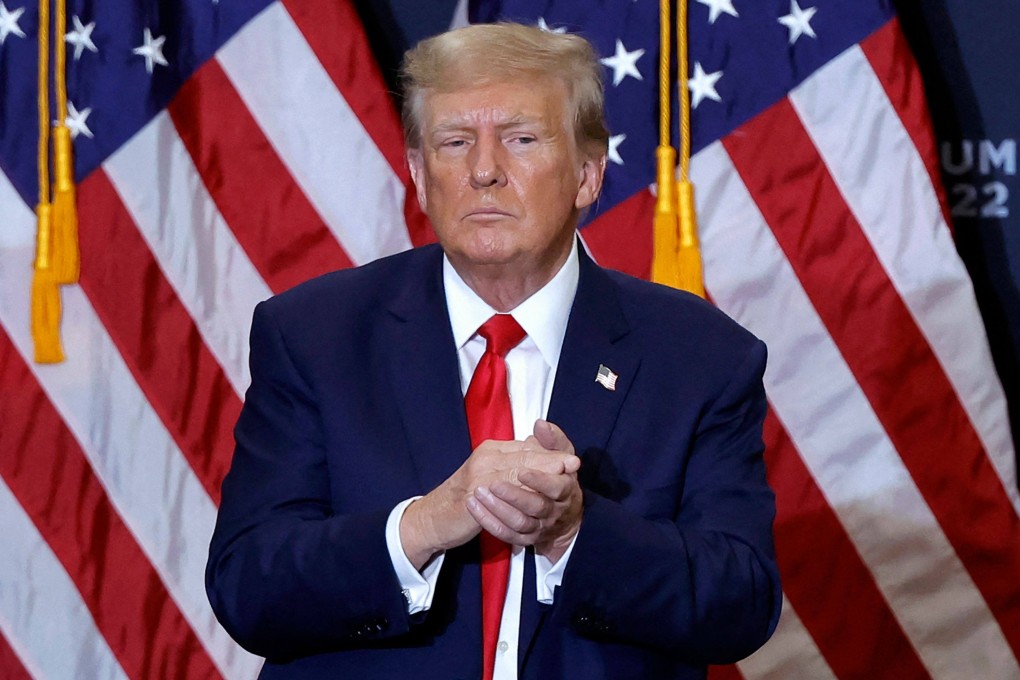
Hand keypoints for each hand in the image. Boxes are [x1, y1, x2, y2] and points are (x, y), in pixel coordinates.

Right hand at [400, 430, 577, 568]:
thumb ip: (514, 465)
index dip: (550, 453)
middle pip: (524, 456)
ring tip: (563, 480)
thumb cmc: (466, 498)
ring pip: (516, 471)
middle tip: (573, 465)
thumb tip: (538, 455)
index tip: (573, 459)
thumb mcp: (492, 477)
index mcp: (491, 451)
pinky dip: (522, 493)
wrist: (434, 517)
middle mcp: (485, 457)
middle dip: (550, 461)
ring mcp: (478, 474)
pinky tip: (538, 500)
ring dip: (541, 475)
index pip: (526, 448)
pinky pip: (502, 491)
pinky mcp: (474, 493)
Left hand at [466, 420, 582, 563]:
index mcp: (566, 490)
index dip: (539, 480)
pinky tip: (473, 507)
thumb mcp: (561, 457)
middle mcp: (554, 511)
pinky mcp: (524, 539)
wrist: (559, 515)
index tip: (521, 471)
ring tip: (477, 493)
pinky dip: (489, 522)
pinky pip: (506, 534)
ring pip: (519, 522)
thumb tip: (541, 424)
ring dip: (497, 509)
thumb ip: (552, 440)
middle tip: (491, 484)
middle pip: (536, 507)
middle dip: (514, 495)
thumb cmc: (557, 478)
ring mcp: (539, 527)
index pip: (557, 487)